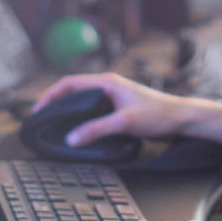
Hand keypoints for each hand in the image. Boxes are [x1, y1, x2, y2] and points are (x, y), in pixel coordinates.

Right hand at [29, 73, 191, 147]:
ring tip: (55, 124)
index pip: (69, 83)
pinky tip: (79, 129)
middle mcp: (108, 87)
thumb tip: (71, 138)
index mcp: (107, 82)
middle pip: (73, 91)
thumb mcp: (125, 122)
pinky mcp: (119, 108)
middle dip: (55, 102)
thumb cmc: (160, 114)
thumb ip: (97, 129)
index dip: (50, 95)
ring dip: (68, 110)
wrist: (183, 119)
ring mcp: (114, 97)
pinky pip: (93, 110)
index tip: (38, 109)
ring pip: (83, 101)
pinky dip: (81, 118)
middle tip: (42, 118)